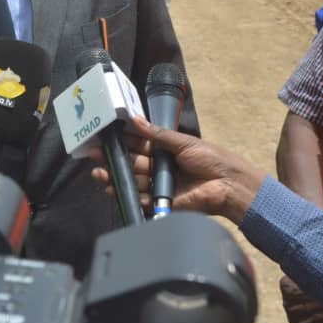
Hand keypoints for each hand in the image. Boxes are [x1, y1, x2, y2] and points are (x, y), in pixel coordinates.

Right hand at [88, 116, 265, 222]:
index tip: (103, 136)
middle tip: (93, 154)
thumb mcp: (183, 142)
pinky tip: (114, 189)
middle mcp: (160, 168)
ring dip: (116, 177)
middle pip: (131, 163)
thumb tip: (135, 119)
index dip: (121, 141)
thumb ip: (157, 134)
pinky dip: (129, 195)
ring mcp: (160, 185)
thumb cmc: (211, 159)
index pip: (138, 144)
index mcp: (165, 151)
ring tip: (99, 173)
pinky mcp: (163, 202)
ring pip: (133, 180)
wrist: (229, 185)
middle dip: (113, 159)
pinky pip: (142, 198)